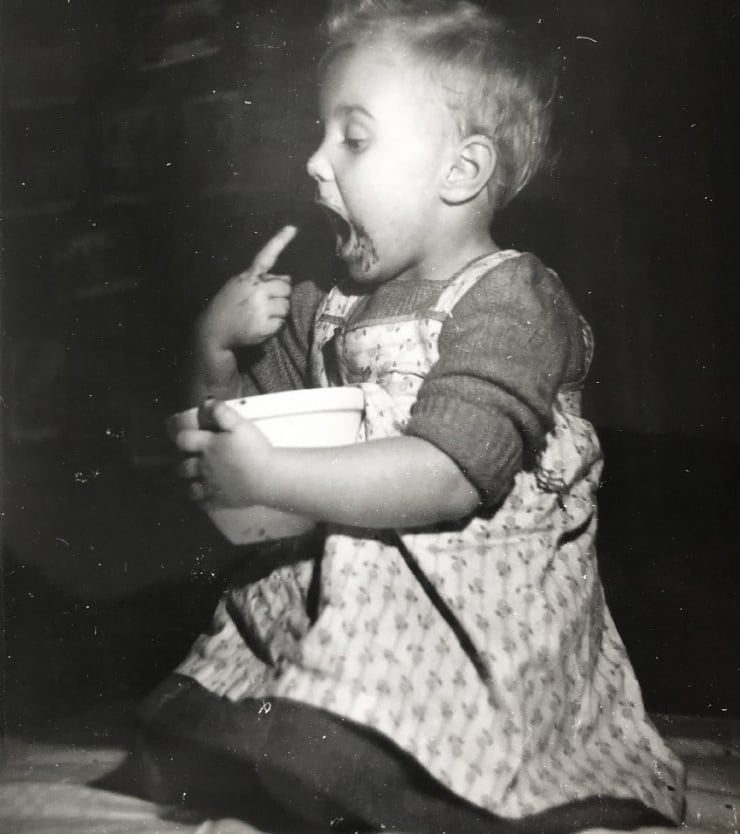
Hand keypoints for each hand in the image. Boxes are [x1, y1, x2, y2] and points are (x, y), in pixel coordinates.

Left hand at [175, 399, 272, 507]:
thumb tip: (206, 403)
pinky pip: (202, 504)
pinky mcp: (219, 501)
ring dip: (189, 484)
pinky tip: (204, 497)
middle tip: (191, 462)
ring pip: (189, 488)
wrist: (268, 476)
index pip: (183, 441)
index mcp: (207, 446)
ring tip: (194, 481)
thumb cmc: (255, 448)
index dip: (183, 439)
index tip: (188, 440)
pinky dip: (200, 501)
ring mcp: (210, 486)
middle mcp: (203, 466)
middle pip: (182, 468)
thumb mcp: (240, 424)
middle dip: (183, 464)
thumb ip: (221, 412)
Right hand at [196, 225, 297, 350]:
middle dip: (280, 296)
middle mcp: (255, 289)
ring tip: (261, 316)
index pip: (265, 256)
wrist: (213, 333)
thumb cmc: (228, 308)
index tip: (292, 228)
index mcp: (247, 277)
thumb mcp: (238, 287)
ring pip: (286, 306)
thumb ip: (260, 280)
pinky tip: (260, 326)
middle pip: (286, 287)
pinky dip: (274, 326)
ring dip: (278, 312)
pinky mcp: (263, 325)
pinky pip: (282, 323)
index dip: (279, 241)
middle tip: (266, 304)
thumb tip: (288, 278)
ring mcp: (259, 307)